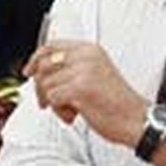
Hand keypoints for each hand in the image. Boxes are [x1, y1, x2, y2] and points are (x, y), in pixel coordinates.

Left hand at [25, 41, 145, 145]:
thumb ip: (71, 68)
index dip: (35, 59)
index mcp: (90, 49)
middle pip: (43, 66)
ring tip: (72, 110)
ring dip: (54, 103)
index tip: (28, 72)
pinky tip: (75, 115)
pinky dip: (59, 111)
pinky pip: (53, 98)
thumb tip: (38, 70)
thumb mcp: (94, 75)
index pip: (51, 46)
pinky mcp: (80, 88)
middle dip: (40, 87)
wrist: (136, 120)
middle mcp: (87, 56)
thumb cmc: (115, 103)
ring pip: (46, 84)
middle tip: (48, 103)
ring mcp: (84, 71)